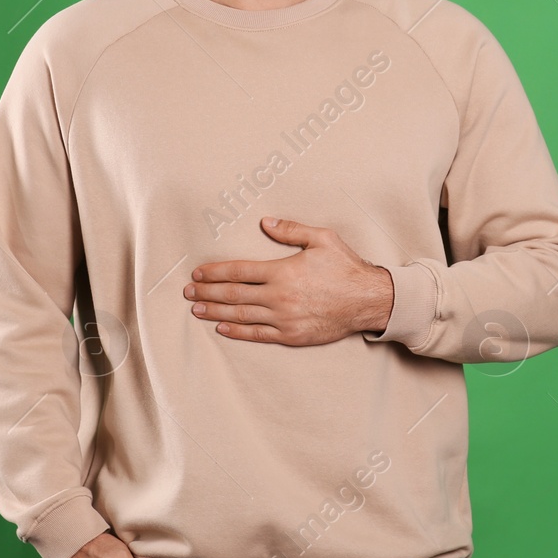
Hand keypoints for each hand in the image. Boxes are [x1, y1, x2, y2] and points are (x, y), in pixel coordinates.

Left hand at [183, 216, 394, 345]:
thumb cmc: (346, 268)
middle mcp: (279, 297)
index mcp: (283, 271)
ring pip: (241, 315)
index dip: (215, 272)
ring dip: (215, 311)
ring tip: (196, 309)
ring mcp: (284, 318)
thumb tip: (264, 222)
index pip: (239, 271)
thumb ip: (291, 230)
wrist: (369, 301)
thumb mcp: (322, 239)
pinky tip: (221, 327)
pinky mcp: (291, 335)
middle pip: (234, 294)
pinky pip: (258, 334)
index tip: (197, 273)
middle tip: (188, 292)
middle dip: (207, 292)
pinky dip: (237, 331)